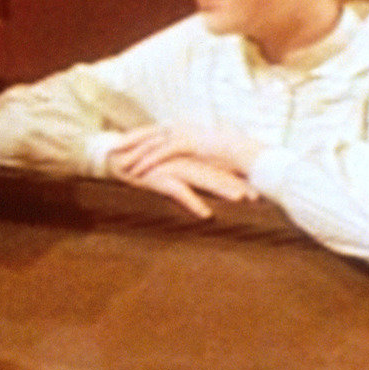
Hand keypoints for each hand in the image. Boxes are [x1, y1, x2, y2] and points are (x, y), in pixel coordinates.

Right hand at [108, 151, 257, 218]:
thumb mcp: (164, 169)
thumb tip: (202, 183)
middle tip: (257, 197)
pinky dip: (192, 201)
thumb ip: (183, 173)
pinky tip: (205, 213)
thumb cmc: (139, 164)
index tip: (256, 191)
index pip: (215, 167)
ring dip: (220, 188)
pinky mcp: (156, 176)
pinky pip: (177, 191)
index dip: (236, 178)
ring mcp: (170, 167)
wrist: (111, 156)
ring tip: (239, 198)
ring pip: (201, 178)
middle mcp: (182, 160)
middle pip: (214, 172)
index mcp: (186, 158)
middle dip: (236, 184)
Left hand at [110, 124, 263, 179]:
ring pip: (150, 143)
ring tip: (117, 163)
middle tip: (109, 149)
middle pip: (146, 133)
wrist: (245, 152)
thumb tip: (181, 152)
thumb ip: (189, 149)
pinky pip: (160, 153)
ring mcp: (183, 133)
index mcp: (182, 126)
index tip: (120, 142)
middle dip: (126, 141)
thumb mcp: (203, 149)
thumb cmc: (228, 153)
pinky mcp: (187, 144)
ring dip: (132, 154)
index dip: (135, 136)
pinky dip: (146, 162)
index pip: (153, 130)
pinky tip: (135, 171)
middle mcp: (180, 126)